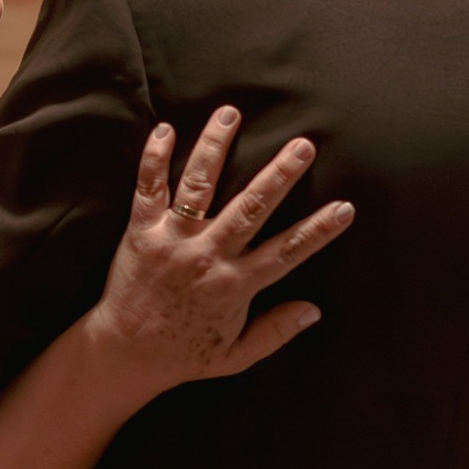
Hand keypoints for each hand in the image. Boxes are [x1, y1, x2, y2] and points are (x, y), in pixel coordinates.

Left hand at [86, 106, 354, 395]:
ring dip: (215, 148)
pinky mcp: (141, 232)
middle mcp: (206, 257)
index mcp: (234, 286)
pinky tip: (164, 129)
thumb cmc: (182, 355)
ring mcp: (172, 241)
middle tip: (302, 145)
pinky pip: (148, 190)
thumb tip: (314, 310)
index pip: (286, 252)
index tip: (345, 207)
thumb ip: (275, 332)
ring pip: (198, 186)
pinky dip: (154, 159)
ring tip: (231, 113)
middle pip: (250, 208)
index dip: (318, 230)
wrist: (123, 354)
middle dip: (277, 175)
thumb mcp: (235, 355)